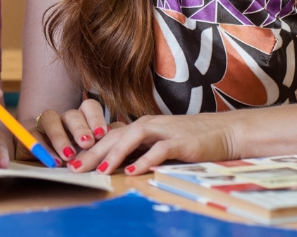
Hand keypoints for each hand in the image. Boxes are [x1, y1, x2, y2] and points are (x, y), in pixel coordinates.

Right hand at [31, 99, 110, 162]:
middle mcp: (64, 118)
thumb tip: (116, 137)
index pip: (89, 107)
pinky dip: (44, 149)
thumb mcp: (92, 150)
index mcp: (82, 117)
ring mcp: (46, 124)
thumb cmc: (77, 155)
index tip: (102, 134)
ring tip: (69, 156)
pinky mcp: (30, 134)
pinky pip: (35, 136)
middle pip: (72, 114)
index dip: (96, 118)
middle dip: (80, 128)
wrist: (46, 159)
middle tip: (87, 143)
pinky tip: (54, 162)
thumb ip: (104, 142)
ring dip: (60, 137)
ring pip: (51, 118)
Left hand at [64, 113, 236, 174]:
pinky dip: (146, 160)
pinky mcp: (181, 141)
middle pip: (114, 136)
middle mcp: (149, 125)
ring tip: (100, 170)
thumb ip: (140, 150)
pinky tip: (134, 171)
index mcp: (142, 126)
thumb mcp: (161, 144)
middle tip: (74, 167)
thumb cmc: (190, 140)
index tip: (72, 162)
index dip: (89, 148)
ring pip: (133, 138)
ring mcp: (165, 131)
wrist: (225, 132)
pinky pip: (160, 149)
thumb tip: (117, 163)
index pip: (109, 136)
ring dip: (114, 154)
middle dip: (92, 152)